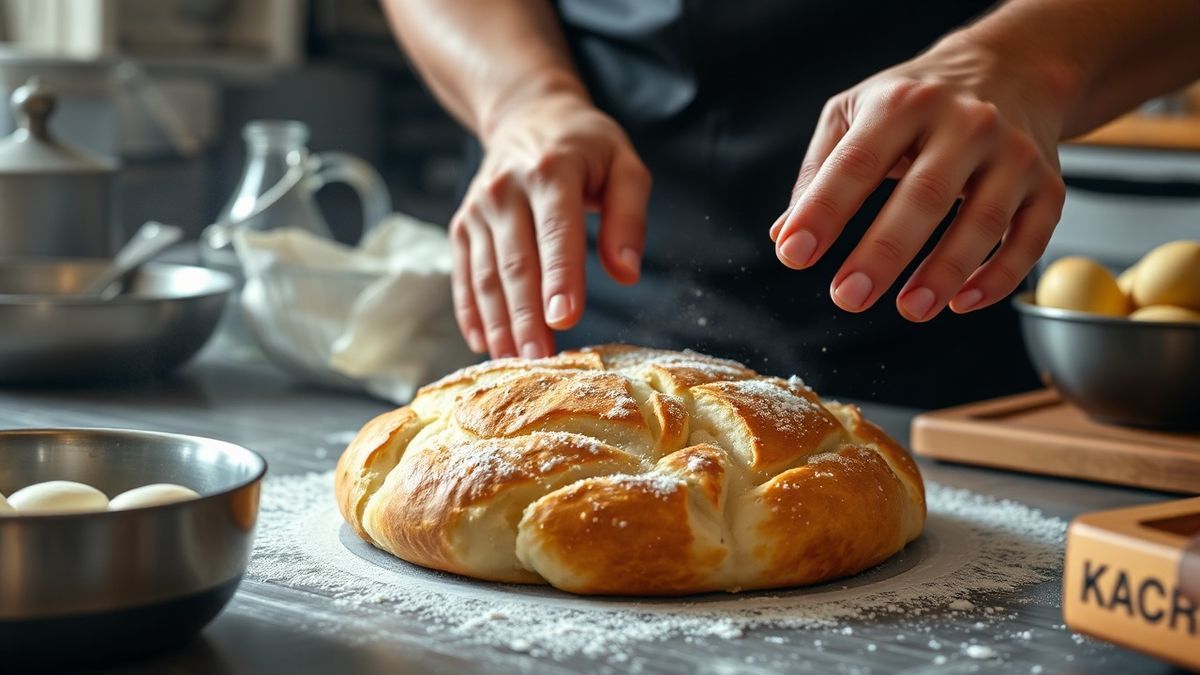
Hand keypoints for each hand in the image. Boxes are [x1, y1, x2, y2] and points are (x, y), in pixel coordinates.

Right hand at [450, 92, 650, 357]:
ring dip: (499, 324)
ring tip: (514, 364)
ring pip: (486, 275)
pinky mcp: (462, 225)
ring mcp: (477, 208)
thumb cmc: (585, 148)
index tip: (565, 320)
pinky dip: (471, 312)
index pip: (556, 232)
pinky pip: (463, 275)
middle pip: (516, 262)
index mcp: (551, 171)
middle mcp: (505, 189)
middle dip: (526, 316)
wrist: (526, 114)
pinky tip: (484, 344)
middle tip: (540, 361)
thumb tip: (626, 273)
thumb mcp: (624, 165)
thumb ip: (629, 217)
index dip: (560, 278)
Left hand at [770, 36, 1066, 321]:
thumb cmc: (917, 102)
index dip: (823, 211)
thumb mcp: (855, 112)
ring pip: (983, 220)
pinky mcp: (1047, 184)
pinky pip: (1030, 238)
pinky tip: (962, 302)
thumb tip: (784, 234)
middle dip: (884, 252)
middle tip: (848, 295)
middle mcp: (965, 123)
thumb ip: (819, 173)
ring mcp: (1012, 153)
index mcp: (903, 103)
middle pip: (925, 195)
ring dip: (944, 272)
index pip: (857, 163)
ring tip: (908, 309)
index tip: (793, 253)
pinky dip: (998, 276)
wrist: (1011, 68)